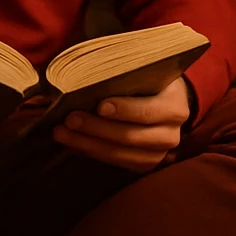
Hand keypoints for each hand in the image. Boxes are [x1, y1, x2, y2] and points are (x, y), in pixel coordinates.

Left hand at [51, 77, 190, 171]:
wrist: (166, 102)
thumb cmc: (150, 81)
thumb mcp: (146, 72)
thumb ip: (125, 73)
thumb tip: (88, 71)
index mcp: (174, 106)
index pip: (148, 111)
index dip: (124, 110)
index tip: (99, 106)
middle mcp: (170, 134)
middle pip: (130, 136)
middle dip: (96, 129)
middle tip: (70, 119)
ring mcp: (159, 154)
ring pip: (120, 154)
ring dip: (87, 144)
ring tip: (61, 133)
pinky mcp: (145, 165)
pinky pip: (115, 162)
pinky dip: (91, 152)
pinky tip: (72, 142)